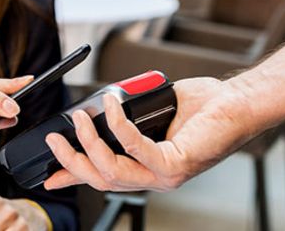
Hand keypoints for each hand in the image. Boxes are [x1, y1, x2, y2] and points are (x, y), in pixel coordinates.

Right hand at [43, 77, 251, 191]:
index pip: (103, 178)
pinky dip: (117, 124)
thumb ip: (124, 121)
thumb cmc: (201, 108)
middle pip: (101, 179)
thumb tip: (96, 112)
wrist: (236, 104)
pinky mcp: (175, 163)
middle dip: (71, 161)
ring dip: (89, 142)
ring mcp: (165, 175)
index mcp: (146, 168)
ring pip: (112, 170)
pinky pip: (134, 146)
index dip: (73, 178)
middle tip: (54, 139)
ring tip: (79, 118)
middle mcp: (154, 178)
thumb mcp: (150, 115)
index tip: (48, 176)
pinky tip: (110, 105)